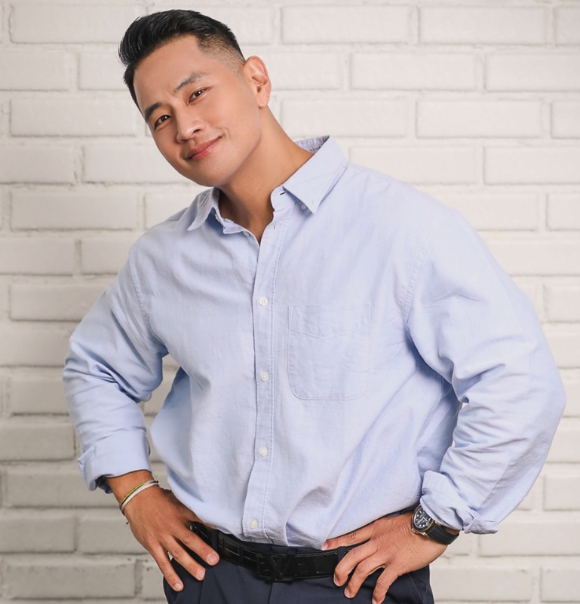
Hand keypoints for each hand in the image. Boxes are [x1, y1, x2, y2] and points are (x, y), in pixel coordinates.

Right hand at [123, 486, 218, 591]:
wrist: (138, 500)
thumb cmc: (160, 500)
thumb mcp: (178, 499)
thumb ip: (191, 509)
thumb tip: (209, 514)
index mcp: (181, 511)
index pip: (198, 517)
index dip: (210, 524)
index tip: (223, 531)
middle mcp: (172, 525)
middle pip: (189, 539)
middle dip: (202, 550)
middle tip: (214, 560)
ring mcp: (162, 537)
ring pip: (177, 553)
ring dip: (190, 565)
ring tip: (201, 575)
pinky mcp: (153, 546)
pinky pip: (163, 562)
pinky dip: (171, 575)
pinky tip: (179, 584)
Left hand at [323, 512, 446, 603]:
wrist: (430, 525)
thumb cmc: (415, 522)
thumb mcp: (391, 521)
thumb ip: (381, 531)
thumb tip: (376, 539)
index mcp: (375, 528)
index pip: (351, 535)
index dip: (336, 542)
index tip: (325, 547)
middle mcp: (377, 541)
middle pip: (352, 555)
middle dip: (341, 569)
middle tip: (337, 579)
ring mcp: (386, 553)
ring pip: (363, 569)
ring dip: (354, 583)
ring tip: (349, 592)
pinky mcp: (397, 565)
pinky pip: (383, 581)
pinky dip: (378, 592)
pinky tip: (375, 599)